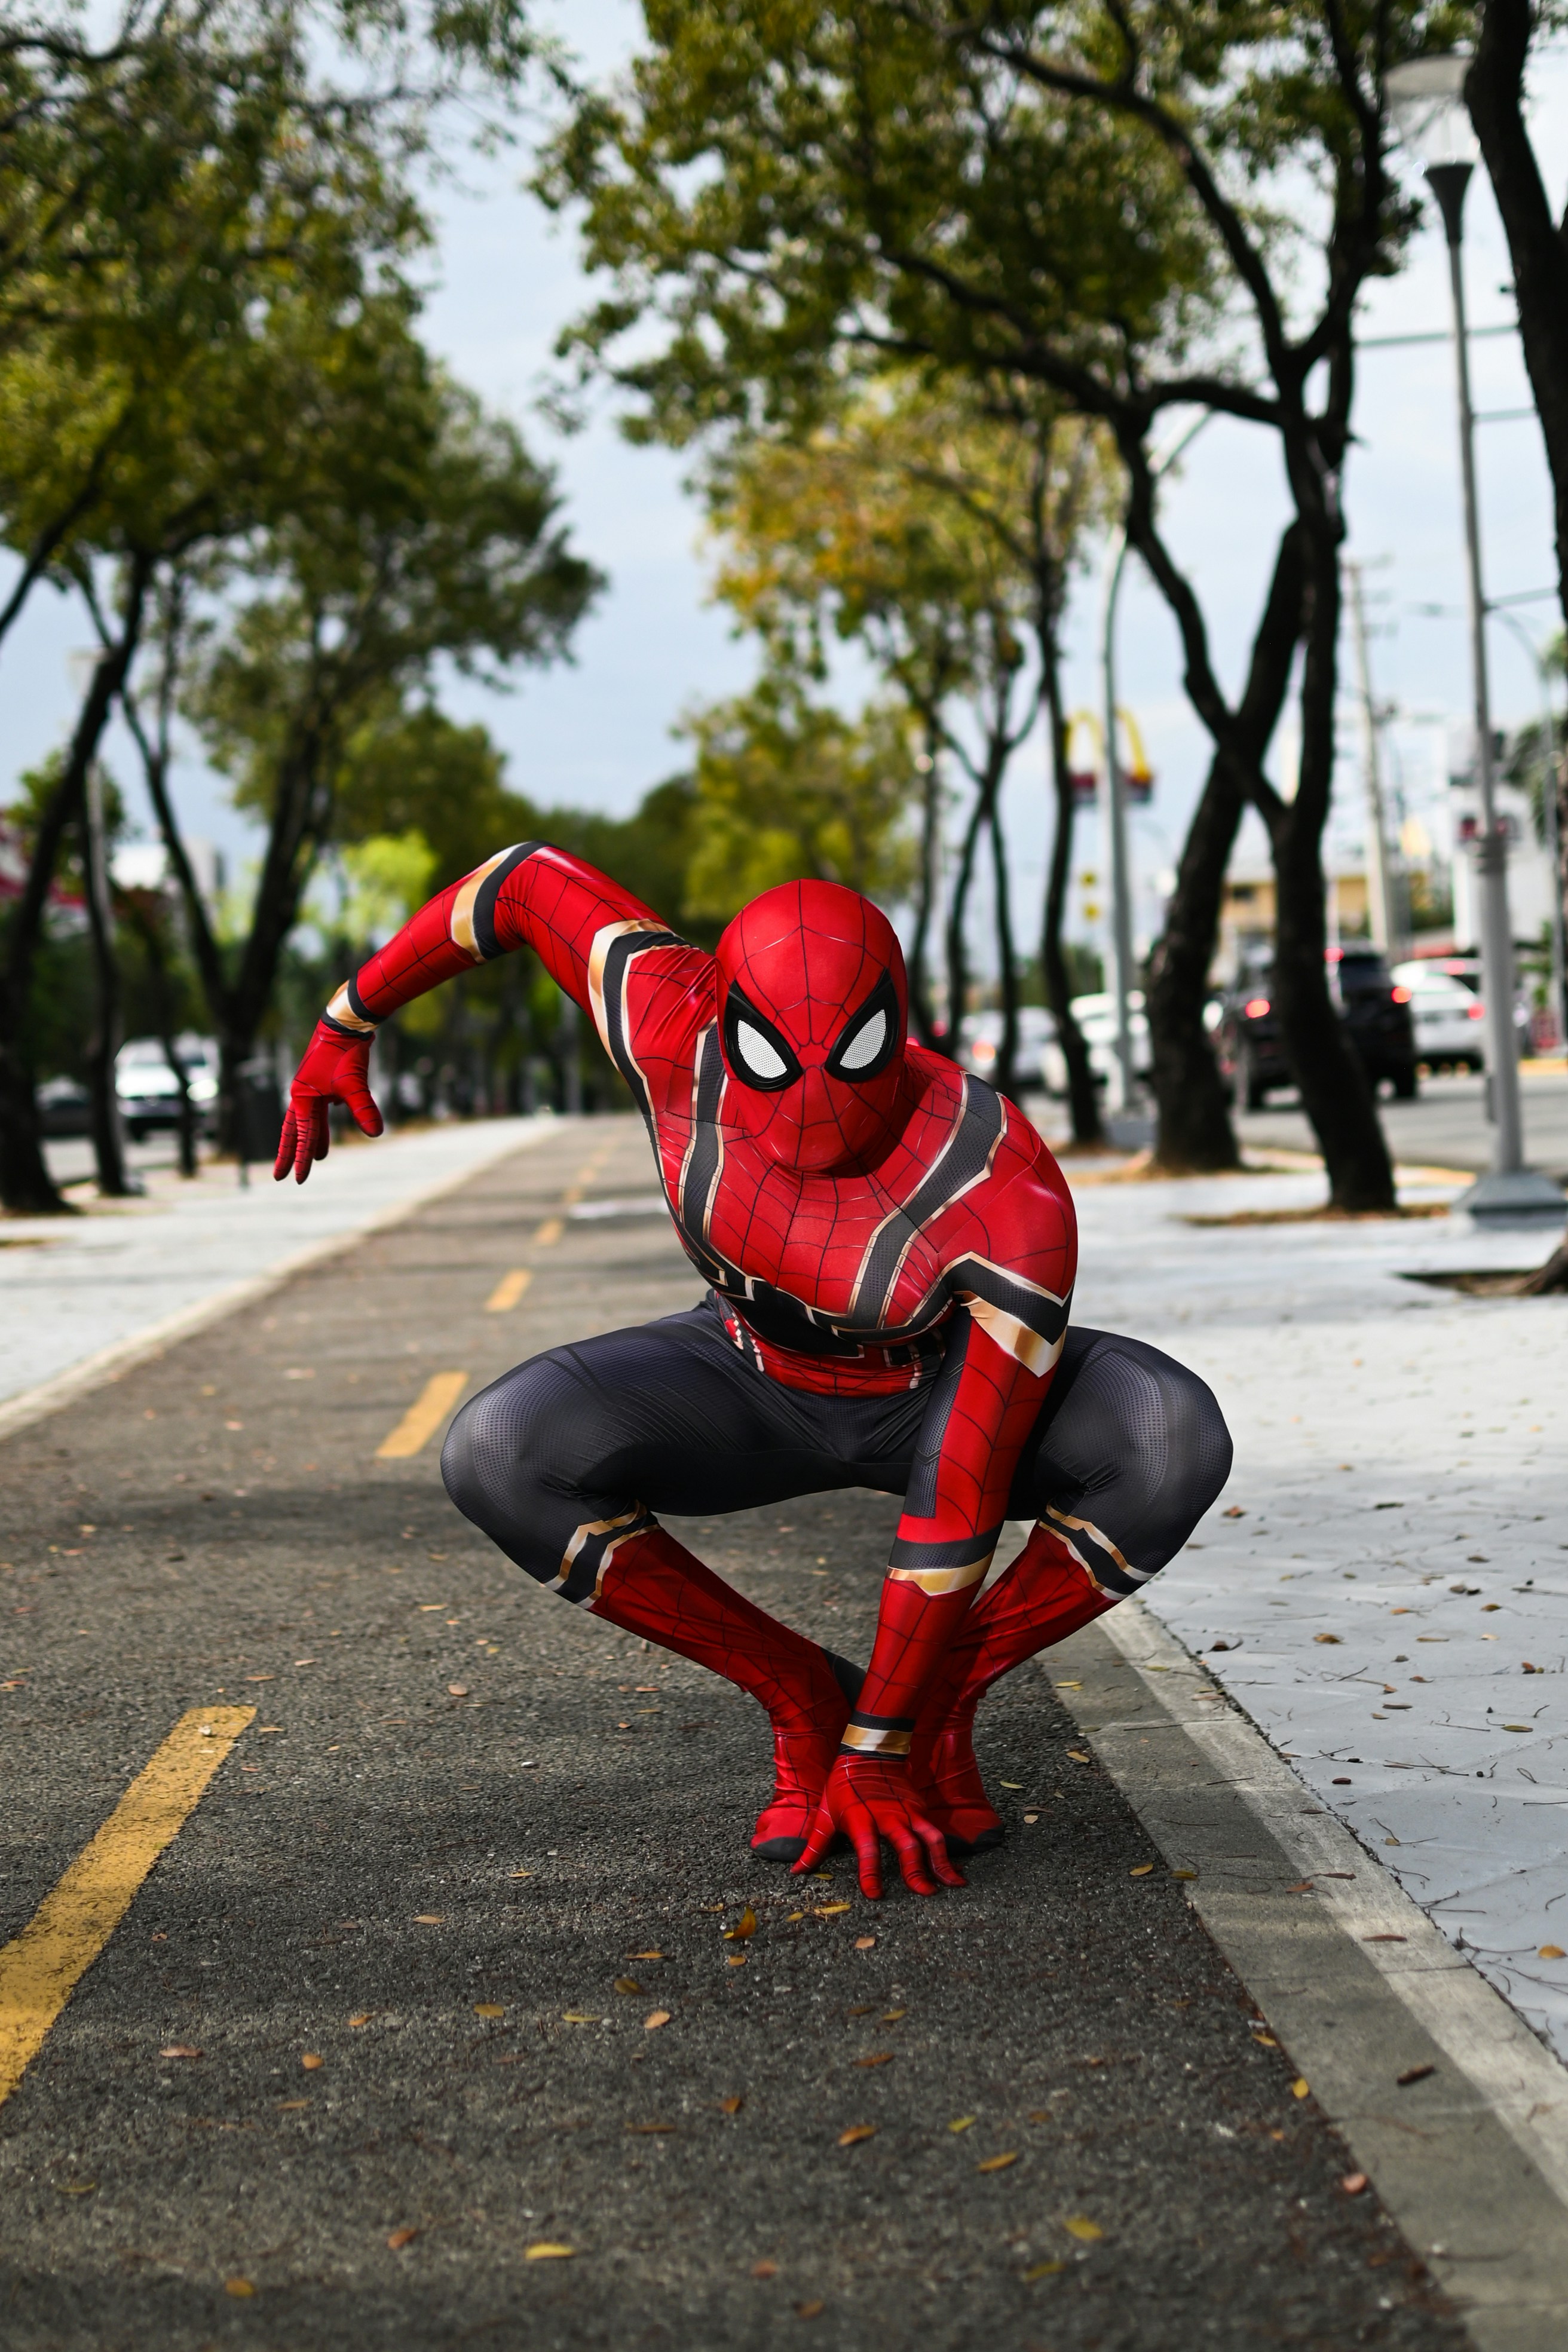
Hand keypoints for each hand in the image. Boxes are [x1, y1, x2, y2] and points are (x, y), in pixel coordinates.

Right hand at [274, 1021, 382, 1183]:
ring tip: (316, 1158)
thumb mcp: (355, 1084)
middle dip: (291, 1154)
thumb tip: (375, 1134)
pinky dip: (320, 1124)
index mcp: (302, 1098)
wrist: (345, 1025)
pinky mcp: (321, 1083)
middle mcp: (302, 1095)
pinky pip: (317, 1111)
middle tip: (283, 1176)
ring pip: (308, 1122)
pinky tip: (325, 1132)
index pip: (303, 1136)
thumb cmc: (346, 1053)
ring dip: (311, 1140)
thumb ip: (364, 1109)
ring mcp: (310, 1089)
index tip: (299, 1179)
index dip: (302, 1159)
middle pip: (294, 1132)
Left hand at [793, 1755, 965, 1899]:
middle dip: (917, 1871)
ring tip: (954, 1883)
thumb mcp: (826, 1814)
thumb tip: (797, 1872)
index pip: (867, 1851)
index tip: (874, 1895)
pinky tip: (951, 1868)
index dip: (870, 1874)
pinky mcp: (919, 1808)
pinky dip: (943, 1851)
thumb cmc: (842, 1785)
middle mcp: (889, 1817)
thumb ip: (815, 1846)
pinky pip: (934, 1831)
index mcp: (862, 1820)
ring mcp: (908, 1811)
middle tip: (925, 1893)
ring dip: (942, 1861)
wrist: (869, 1751)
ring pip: (931, 1838)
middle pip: (908, 1846)